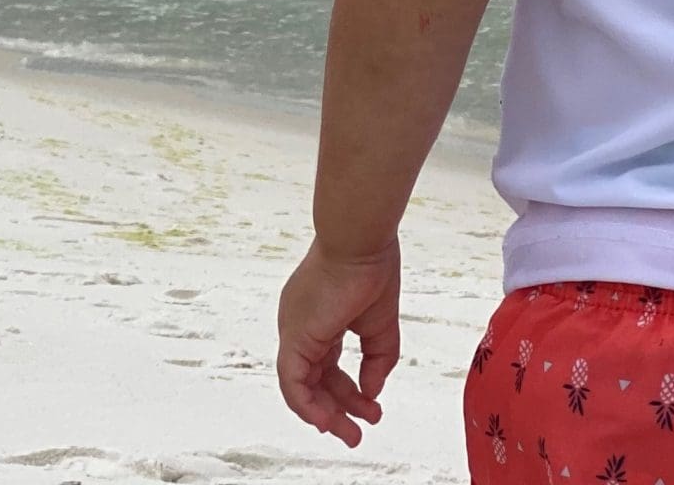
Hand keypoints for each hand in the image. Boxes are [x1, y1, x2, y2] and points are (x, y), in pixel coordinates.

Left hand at [276, 238, 401, 446]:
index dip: (348, 391)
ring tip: (350, 433)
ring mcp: (295, 330)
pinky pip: (292, 382)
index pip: (329, 366)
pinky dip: (307, 405)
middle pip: (316, 380)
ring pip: (301, 386)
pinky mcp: (294, 336)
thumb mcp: (381, 324)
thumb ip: (378, 360)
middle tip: (358, 432)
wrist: (360, 239)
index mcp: (321, 318)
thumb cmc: (371, 265)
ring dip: (325, 414)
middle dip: (338, 409)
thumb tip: (371, 391)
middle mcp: (303, 326)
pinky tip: (328, 420)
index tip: (369, 407)